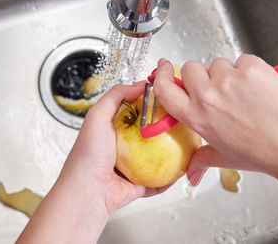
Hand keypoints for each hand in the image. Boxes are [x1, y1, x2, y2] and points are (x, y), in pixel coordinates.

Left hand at [17, 82, 171, 243]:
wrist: (88, 191)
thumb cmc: (88, 154)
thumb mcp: (97, 115)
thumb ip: (115, 96)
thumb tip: (139, 85)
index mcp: (111, 130)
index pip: (135, 111)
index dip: (150, 103)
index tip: (167, 98)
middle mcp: (121, 147)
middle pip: (148, 133)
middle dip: (165, 127)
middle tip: (181, 120)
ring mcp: (131, 167)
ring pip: (157, 156)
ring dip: (171, 151)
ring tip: (188, 142)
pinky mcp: (139, 184)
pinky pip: (159, 179)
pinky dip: (171, 175)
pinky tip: (183, 167)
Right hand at [153, 55, 277, 185]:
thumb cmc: (260, 151)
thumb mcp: (223, 158)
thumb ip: (200, 161)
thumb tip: (191, 174)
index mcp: (195, 116)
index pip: (164, 89)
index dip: (161, 75)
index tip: (163, 67)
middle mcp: (207, 96)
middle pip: (191, 68)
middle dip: (200, 75)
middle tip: (215, 88)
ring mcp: (228, 80)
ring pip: (217, 63)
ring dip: (225, 73)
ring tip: (240, 91)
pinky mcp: (250, 68)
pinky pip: (242, 60)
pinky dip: (247, 69)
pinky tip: (255, 86)